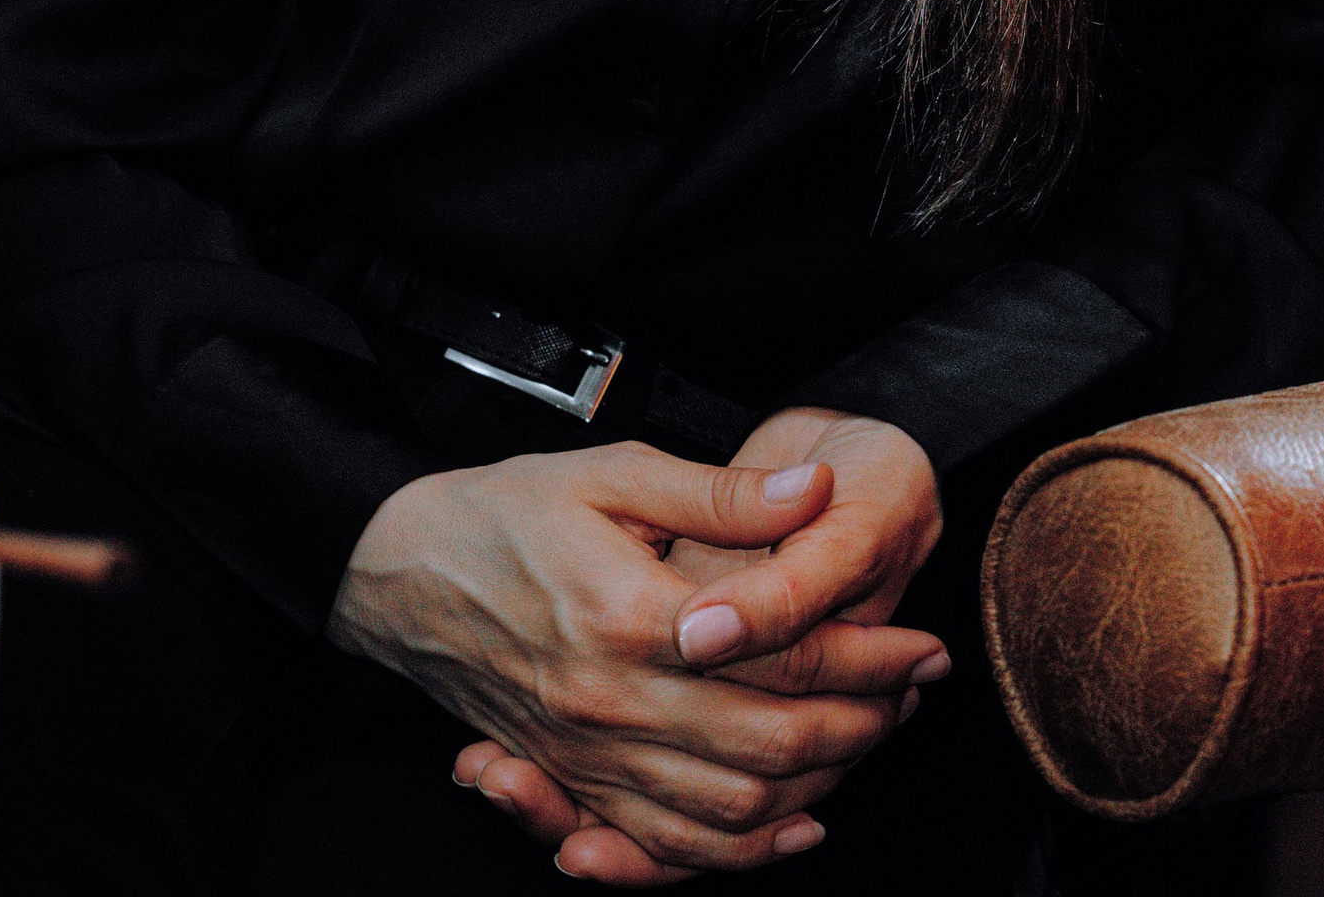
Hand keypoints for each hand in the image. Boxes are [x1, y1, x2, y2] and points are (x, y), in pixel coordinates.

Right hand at [332, 440, 944, 883]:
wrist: (403, 572)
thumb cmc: (510, 510)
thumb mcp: (618, 471)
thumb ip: (722, 492)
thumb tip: (815, 489)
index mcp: (631, 618)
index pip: (780, 655)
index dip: (865, 653)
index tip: (920, 640)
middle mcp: (612, 704)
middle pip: (768, 745)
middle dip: (860, 722)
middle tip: (916, 690)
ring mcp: (588, 757)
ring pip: (725, 811)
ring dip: (814, 785)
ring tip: (871, 738)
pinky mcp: (572, 782)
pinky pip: (664, 845)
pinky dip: (735, 851)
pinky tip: (789, 825)